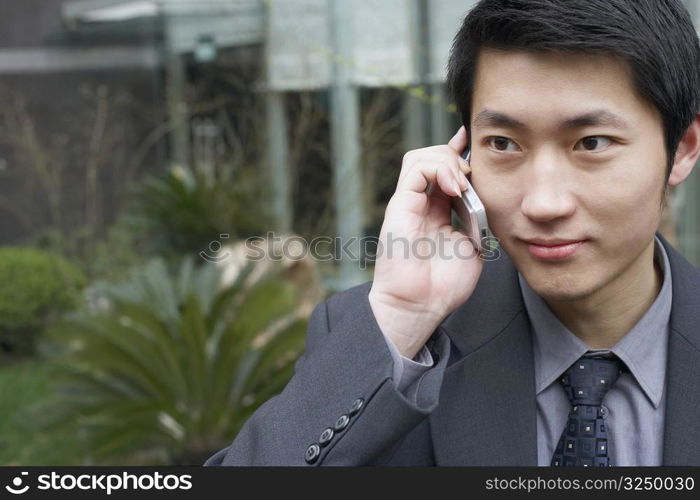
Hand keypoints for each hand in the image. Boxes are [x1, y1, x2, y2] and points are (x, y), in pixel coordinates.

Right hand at [368, 127, 483, 357]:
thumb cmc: (443, 284)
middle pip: (433, 156)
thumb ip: (476, 220)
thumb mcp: (471, 245)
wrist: (420, 305)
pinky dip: (440, 169)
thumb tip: (487, 198)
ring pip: (422, 156)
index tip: (481, 149)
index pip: (445, 170)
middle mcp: (419, 202)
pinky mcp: (400, 204)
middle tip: (475, 174)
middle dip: (457, 156)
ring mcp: (408, 202)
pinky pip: (416, 168)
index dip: (461, 155)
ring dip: (449, 161)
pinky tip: (456, 187)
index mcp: (436, 210)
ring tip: (464, 182)